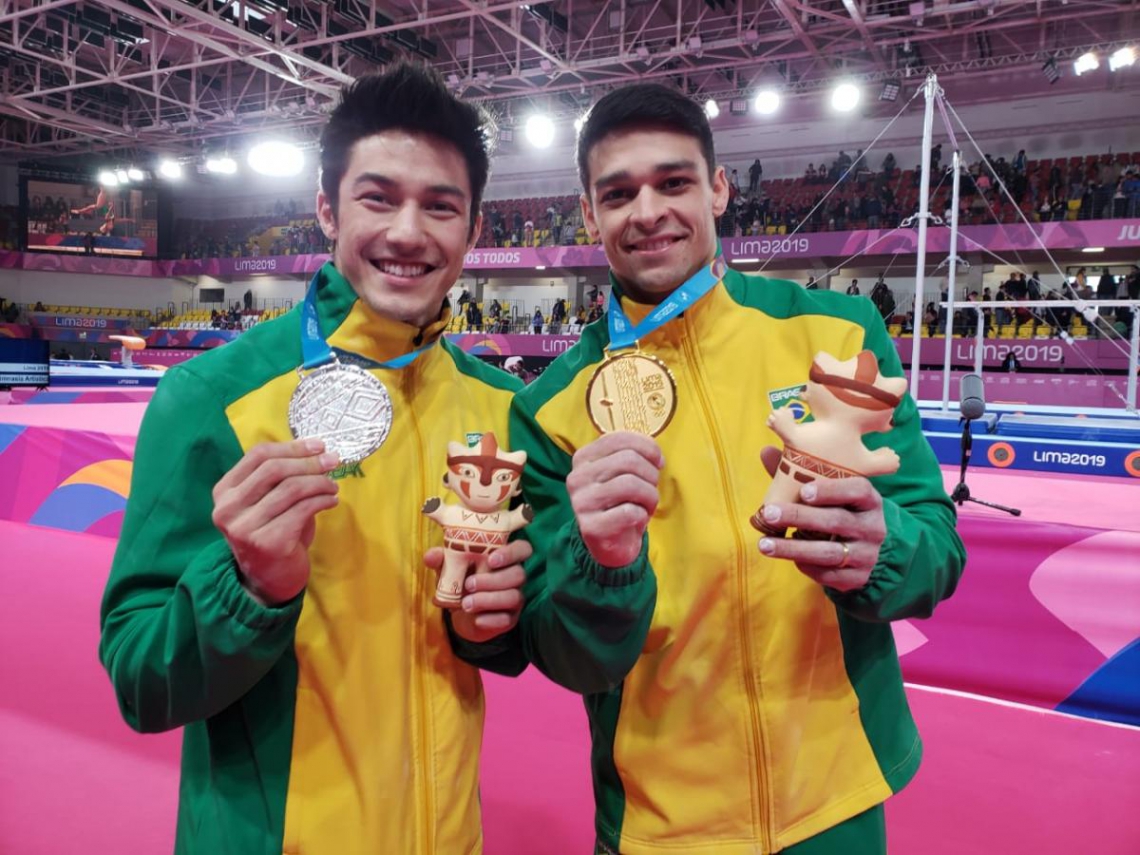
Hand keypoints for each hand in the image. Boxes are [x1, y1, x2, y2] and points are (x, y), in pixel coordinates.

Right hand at [211, 439, 339, 605]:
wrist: (267, 581)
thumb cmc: (272, 533)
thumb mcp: (268, 502)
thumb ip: (281, 478)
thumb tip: (317, 451)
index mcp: (224, 492)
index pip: (258, 456)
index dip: (292, 447)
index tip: (319, 445)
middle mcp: (228, 508)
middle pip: (273, 469)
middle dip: (309, 462)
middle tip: (333, 461)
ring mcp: (244, 527)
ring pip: (291, 488)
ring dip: (320, 483)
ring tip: (333, 487)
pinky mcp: (267, 542)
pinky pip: (302, 510)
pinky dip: (322, 501)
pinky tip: (331, 502)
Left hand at [425, 540, 530, 642]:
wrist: (461, 612)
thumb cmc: (459, 581)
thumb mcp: (448, 569)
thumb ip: (442, 560)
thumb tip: (431, 556)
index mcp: (504, 559)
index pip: (523, 549)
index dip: (512, 553)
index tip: (491, 560)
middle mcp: (515, 577)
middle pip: (518, 574)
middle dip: (493, 580)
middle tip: (468, 584)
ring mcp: (515, 598)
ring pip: (514, 597)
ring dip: (489, 599)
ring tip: (466, 604)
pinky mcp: (510, 619)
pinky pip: (507, 619)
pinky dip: (491, 619)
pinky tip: (476, 619)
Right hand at [566, 431, 663, 567]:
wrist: (609, 545)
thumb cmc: (620, 503)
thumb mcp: (622, 474)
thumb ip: (633, 456)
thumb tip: (656, 456)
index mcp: (583, 458)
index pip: (619, 439)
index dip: (647, 447)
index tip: (658, 462)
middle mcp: (577, 477)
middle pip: (628, 460)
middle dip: (651, 475)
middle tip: (651, 489)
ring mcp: (582, 503)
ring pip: (631, 484)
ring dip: (650, 496)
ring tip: (647, 506)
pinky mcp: (591, 527)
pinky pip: (630, 512)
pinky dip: (642, 516)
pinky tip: (637, 520)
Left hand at [755, 446, 884, 592]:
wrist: (866, 549)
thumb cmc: (838, 511)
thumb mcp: (828, 493)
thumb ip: (799, 474)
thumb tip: (766, 451)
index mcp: (869, 500)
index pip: (857, 490)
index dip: (831, 491)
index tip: (804, 492)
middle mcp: (873, 527)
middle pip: (836, 521)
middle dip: (800, 517)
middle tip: (769, 514)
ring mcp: (868, 554)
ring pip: (829, 552)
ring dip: (793, 548)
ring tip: (764, 544)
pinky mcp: (859, 577)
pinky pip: (829, 574)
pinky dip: (806, 567)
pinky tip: (789, 559)